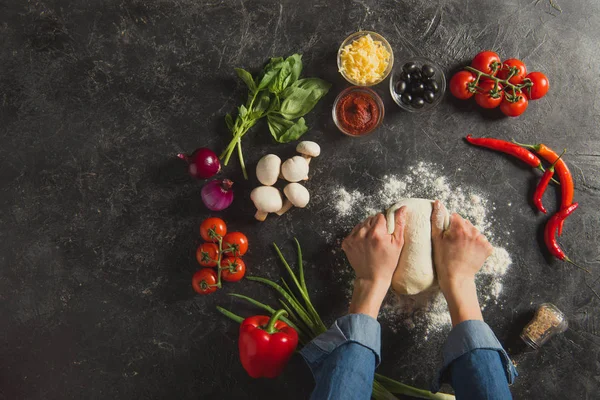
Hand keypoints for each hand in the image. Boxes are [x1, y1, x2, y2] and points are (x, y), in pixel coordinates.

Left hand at [342, 209, 407, 317]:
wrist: (372, 277)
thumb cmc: (388, 262)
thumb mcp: (398, 243)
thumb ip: (399, 223)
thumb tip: (402, 208)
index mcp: (376, 233)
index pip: (380, 216)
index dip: (384, 224)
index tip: (385, 233)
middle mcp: (362, 234)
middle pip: (370, 219)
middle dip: (375, 226)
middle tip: (379, 239)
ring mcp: (352, 239)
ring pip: (361, 224)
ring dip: (366, 229)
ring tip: (371, 242)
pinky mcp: (346, 243)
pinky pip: (354, 232)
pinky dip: (359, 235)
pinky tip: (364, 245)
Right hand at [431, 200, 492, 325]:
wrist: (456, 278)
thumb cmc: (443, 260)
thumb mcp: (436, 238)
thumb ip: (437, 218)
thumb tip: (438, 203)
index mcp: (460, 227)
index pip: (456, 217)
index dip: (450, 226)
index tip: (448, 237)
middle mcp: (473, 231)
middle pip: (466, 224)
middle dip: (461, 231)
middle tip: (454, 245)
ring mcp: (482, 240)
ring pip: (474, 232)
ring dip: (469, 238)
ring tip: (462, 250)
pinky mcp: (488, 248)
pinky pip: (482, 241)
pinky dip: (477, 245)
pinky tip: (470, 253)